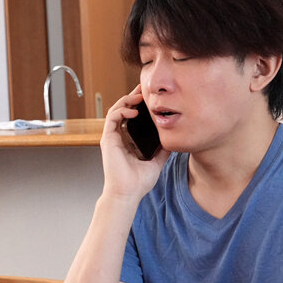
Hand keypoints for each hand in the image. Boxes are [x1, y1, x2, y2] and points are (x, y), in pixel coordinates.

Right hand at [100, 85, 169, 200]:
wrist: (127, 193)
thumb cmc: (138, 182)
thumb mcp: (157, 161)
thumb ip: (163, 149)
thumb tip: (174, 139)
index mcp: (127, 140)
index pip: (131, 116)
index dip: (138, 104)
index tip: (149, 96)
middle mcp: (118, 137)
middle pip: (123, 110)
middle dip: (132, 96)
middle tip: (144, 88)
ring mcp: (111, 137)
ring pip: (115, 110)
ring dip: (126, 100)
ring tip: (139, 96)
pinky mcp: (108, 140)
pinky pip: (111, 118)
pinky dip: (121, 111)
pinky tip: (133, 111)